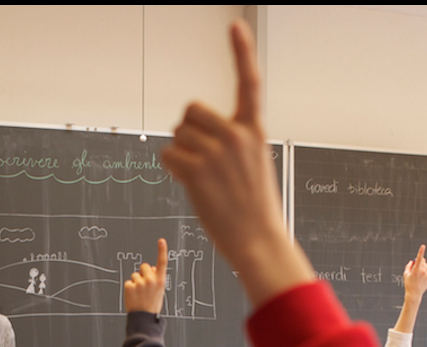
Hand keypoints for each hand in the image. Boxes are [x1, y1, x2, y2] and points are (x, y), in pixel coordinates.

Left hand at [124, 238, 167, 313]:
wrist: (144, 318)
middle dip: (143, 273)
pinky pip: (128, 282)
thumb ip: (156, 278)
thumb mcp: (159, 291)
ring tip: (139, 295)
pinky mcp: (130, 287)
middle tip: (144, 287)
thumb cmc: (152, 304)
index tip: (161, 241)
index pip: (162, 263)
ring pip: (134, 275)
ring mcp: (140, 283)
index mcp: (160, 281)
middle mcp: (151, 280)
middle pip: (144, 267)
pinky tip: (133, 297)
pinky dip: (129, 289)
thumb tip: (150, 268)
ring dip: (136, 282)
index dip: (162, 250)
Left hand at [161, 21, 311, 305]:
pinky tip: (190, 184)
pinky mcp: (197, 171)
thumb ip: (232, 142)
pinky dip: (172, 169)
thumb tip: (193, 133)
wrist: (258, 239)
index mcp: (254, 130)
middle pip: (191, 110)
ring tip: (201, 177)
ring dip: (180, 154)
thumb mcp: (253, 165)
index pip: (249, 83)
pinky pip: (168, 156)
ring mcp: (217, 152)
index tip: (235, 26)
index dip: (241, 52)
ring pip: (177, 134)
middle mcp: (237, 135)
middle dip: (187, 130)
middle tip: (199, 157)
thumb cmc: (254, 208)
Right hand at [402, 244, 426, 301]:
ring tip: (418, 275)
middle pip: (423, 261)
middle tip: (415, 267)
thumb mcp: (405, 274)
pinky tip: (422, 277)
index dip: (421, 251)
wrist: (414, 293)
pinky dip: (426, 271)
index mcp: (416, 270)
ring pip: (426, 266)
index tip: (423, 246)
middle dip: (420, 262)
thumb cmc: (409, 284)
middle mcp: (423, 271)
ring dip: (423, 267)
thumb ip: (408, 266)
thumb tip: (412, 261)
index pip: (419, 258)